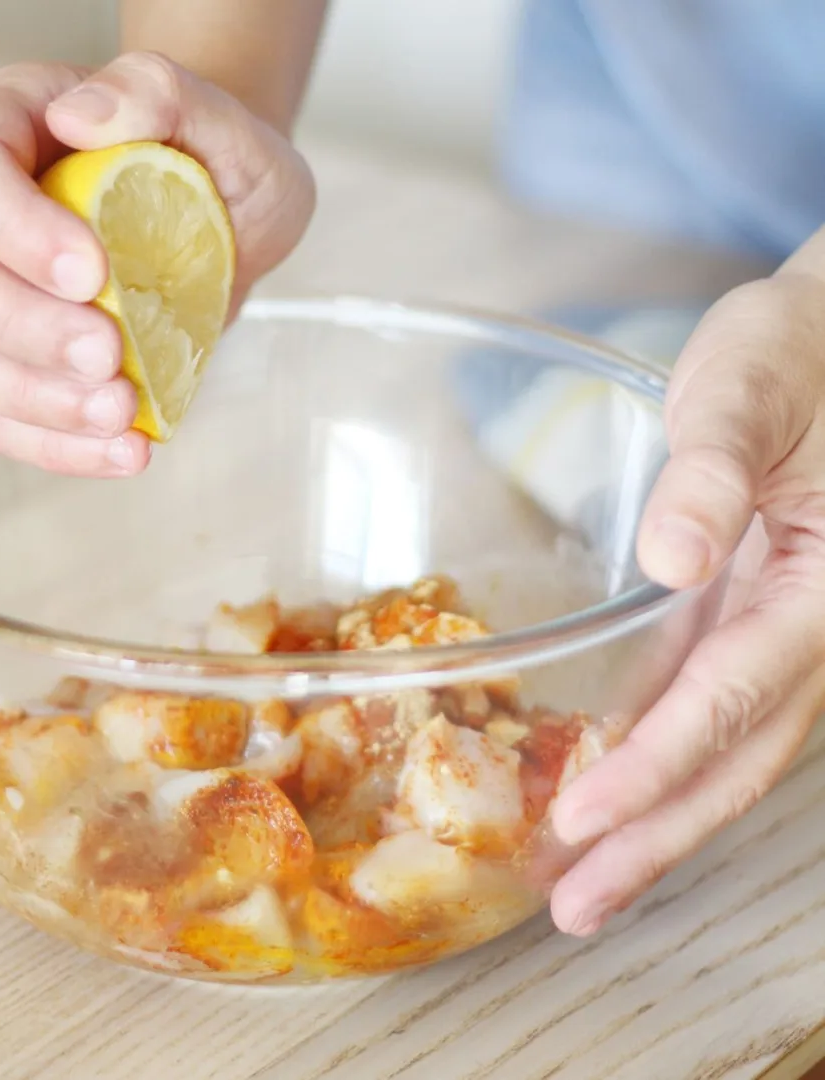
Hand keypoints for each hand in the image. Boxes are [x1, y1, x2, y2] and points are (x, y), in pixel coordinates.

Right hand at [0, 54, 314, 475]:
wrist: (234, 222)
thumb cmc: (217, 163)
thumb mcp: (220, 117)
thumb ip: (158, 93)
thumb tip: (80, 115)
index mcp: (10, 129)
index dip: (11, 227)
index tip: (92, 273)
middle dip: (19, 325)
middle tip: (107, 353)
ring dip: (30, 396)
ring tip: (119, 410)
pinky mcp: (17, 366)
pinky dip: (56, 447)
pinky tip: (126, 450)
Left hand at [548, 259, 824, 934]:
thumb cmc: (795, 351)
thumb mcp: (747, 391)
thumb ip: (711, 472)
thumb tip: (671, 559)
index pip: (734, 697)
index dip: (660, 765)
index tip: (586, 818)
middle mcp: (812, 624)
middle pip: (737, 757)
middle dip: (658, 836)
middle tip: (580, 907)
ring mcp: (779, 624)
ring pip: (722, 742)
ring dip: (657, 815)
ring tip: (586, 880)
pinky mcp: (742, 608)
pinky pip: (703, 696)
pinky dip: (657, 750)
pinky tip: (605, 782)